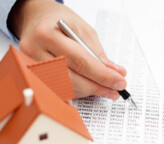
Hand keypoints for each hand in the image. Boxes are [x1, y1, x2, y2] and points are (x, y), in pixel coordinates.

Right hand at [8, 0, 126, 98]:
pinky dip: (79, 91)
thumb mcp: (84, 30)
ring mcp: (32, 67)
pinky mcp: (36, 77)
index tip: (119, 82)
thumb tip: (116, 74)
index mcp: (47, 34)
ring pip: (66, 88)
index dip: (102, 75)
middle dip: (98, 87)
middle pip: (72, 79)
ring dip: (89, 91)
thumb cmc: (61, 22)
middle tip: (115, 90)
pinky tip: (90, 88)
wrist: (37, 21)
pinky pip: (61, 91)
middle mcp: (35, 52)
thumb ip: (99, 54)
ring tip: (106, 89)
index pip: (80, 61)